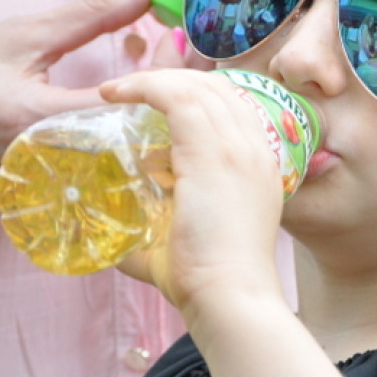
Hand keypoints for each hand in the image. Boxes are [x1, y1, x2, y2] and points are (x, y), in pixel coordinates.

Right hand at [0, 0, 158, 201]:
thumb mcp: (18, 38)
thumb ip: (89, 16)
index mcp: (50, 121)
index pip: (137, 99)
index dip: (169, 66)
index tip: (176, 31)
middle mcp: (66, 163)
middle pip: (149, 129)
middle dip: (174, 85)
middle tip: (177, 47)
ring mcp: (68, 185)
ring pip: (141, 149)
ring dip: (159, 105)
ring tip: (157, 68)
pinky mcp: (69, 194)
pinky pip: (121, 162)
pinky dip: (137, 126)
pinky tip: (133, 98)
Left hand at [101, 70, 285, 316]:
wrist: (230, 296)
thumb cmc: (206, 281)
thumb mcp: (183, 240)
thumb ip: (154, 232)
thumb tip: (115, 236)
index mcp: (261, 164)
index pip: (232, 105)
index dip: (195, 93)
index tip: (156, 99)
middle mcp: (255, 148)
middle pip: (216, 89)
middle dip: (172, 80)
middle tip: (131, 90)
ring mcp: (237, 148)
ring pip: (196, 87)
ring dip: (153, 80)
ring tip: (118, 89)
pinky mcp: (212, 152)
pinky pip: (177, 98)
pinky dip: (144, 87)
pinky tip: (117, 93)